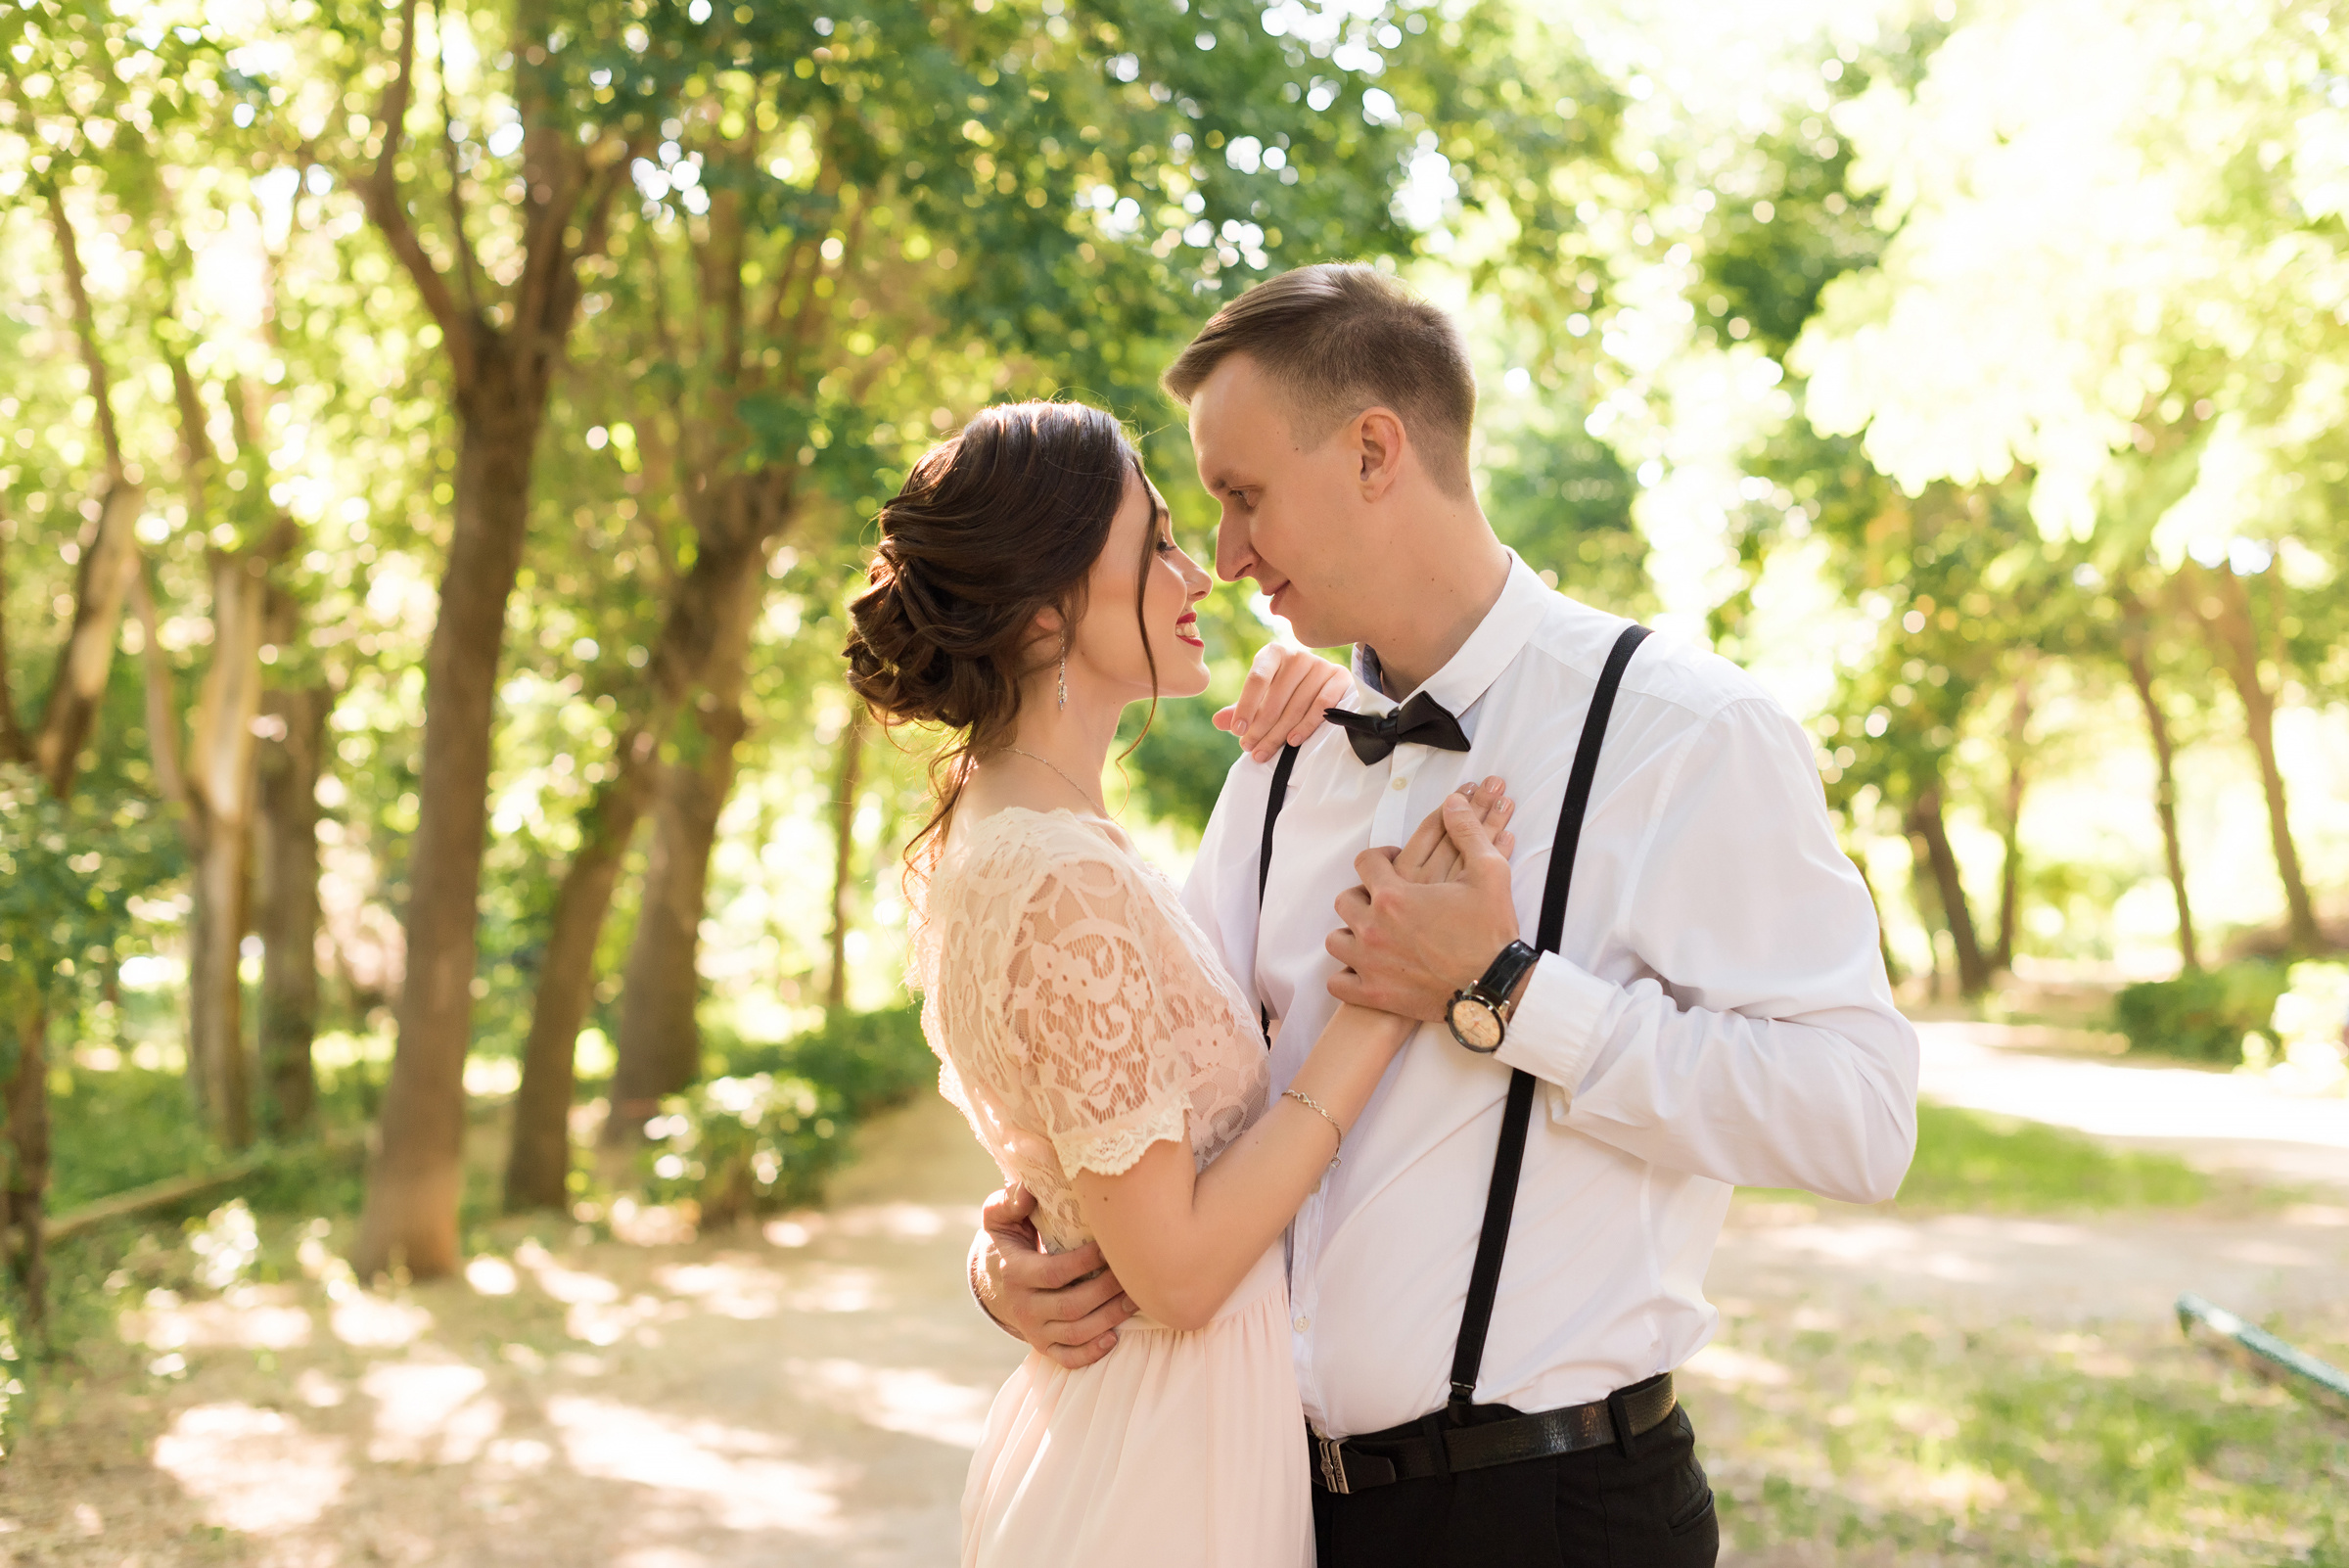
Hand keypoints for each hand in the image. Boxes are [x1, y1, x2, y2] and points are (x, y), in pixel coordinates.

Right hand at [973, 1183, 1135, 1368]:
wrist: (993, 1282)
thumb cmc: (1007, 1241)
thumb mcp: (999, 1218)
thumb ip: (1009, 1201)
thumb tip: (1027, 1191)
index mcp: (1014, 1272)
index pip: (1055, 1272)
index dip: (1086, 1262)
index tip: (1110, 1246)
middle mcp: (1023, 1307)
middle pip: (1071, 1306)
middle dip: (1106, 1291)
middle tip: (1132, 1273)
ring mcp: (1033, 1330)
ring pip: (1075, 1333)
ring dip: (1109, 1318)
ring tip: (1135, 1299)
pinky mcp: (1043, 1346)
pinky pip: (1068, 1358)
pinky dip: (1092, 1353)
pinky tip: (1114, 1337)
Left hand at [1214, 642, 1351, 762]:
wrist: (1324, 685)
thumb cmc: (1285, 692)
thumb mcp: (1262, 698)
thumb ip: (1241, 709)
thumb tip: (1217, 721)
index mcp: (1273, 653)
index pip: (1257, 680)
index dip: (1246, 706)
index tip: (1237, 730)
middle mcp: (1298, 655)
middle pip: (1276, 697)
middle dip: (1260, 727)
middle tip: (1249, 748)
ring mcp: (1320, 665)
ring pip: (1296, 706)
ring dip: (1279, 733)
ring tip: (1264, 752)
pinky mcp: (1339, 678)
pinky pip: (1321, 706)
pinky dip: (1306, 725)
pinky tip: (1292, 741)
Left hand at [1327, 784, 1522, 1021]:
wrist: (1496, 987)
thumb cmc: (1491, 931)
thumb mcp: (1489, 872)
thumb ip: (1467, 832)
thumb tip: (1453, 802)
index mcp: (1394, 895)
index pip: (1365, 862)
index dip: (1379, 859)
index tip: (1392, 866)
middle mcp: (1373, 927)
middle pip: (1345, 900)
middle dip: (1363, 896)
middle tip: (1385, 902)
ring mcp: (1369, 963)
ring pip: (1336, 939)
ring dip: (1351, 933)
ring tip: (1374, 933)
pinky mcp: (1373, 994)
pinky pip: (1337, 982)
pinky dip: (1346, 974)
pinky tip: (1364, 968)